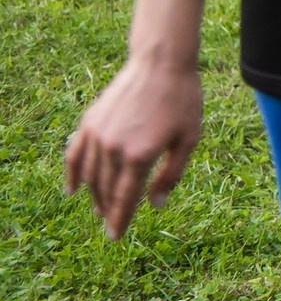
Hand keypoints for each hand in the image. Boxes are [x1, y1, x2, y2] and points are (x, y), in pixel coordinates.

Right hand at [64, 57, 202, 238]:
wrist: (160, 63)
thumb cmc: (182, 100)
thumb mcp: (188, 139)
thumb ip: (171, 174)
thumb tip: (154, 205)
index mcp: (140, 155)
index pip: (125, 199)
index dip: (120, 220)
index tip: (116, 237)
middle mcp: (114, 148)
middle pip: (105, 191)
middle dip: (108, 210)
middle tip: (111, 224)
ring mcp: (98, 135)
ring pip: (88, 177)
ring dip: (93, 196)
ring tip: (100, 208)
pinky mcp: (89, 123)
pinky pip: (74, 155)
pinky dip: (72, 174)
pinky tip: (72, 189)